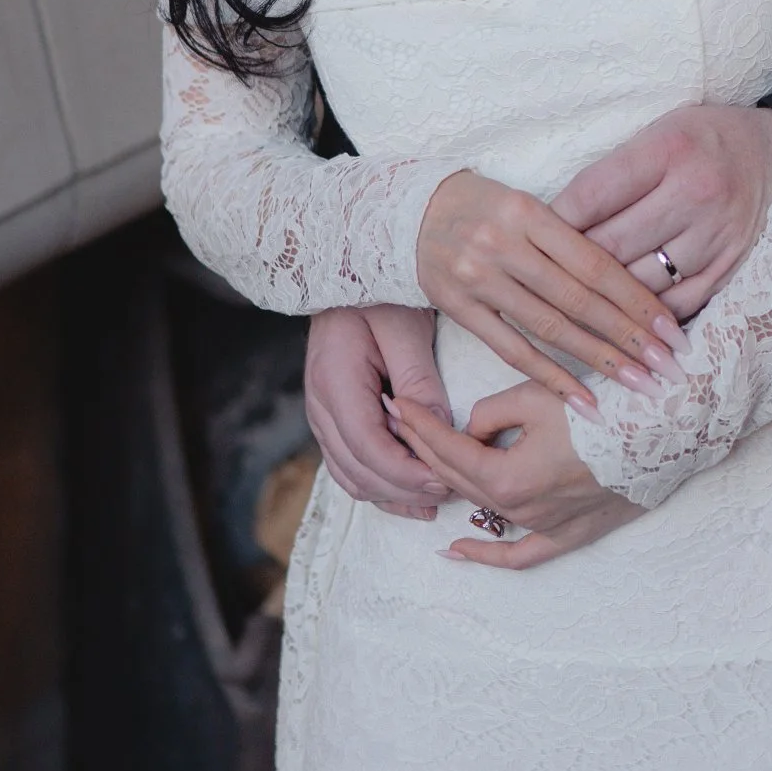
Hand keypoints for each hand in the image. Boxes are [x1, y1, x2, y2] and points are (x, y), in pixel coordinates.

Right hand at [305, 305, 450, 519]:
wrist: (347, 271)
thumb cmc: (379, 292)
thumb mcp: (405, 326)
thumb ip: (419, 379)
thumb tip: (438, 430)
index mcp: (334, 380)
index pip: (366, 446)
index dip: (405, 472)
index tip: (444, 480)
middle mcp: (319, 403)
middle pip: (357, 469)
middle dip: (404, 490)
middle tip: (451, 492)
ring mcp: (321, 413)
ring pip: (350, 475)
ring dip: (392, 494)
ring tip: (436, 499)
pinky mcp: (332, 416)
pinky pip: (349, 464)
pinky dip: (379, 483)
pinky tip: (412, 491)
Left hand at [386, 380, 641, 570]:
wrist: (665, 433)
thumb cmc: (603, 410)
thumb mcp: (537, 395)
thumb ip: (491, 414)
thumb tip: (471, 430)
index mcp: (508, 478)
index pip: (448, 449)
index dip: (419, 424)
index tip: (397, 404)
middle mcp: (521, 511)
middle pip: (457, 478)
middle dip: (424, 446)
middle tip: (401, 419)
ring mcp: (544, 527)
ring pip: (482, 508)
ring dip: (450, 482)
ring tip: (424, 459)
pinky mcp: (569, 534)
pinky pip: (521, 555)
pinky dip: (487, 556)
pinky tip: (456, 551)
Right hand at [415, 170, 686, 412]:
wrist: (411, 213)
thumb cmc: (486, 207)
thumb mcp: (527, 205)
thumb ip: (570, 240)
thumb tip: (633, 285)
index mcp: (529, 212)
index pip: (596, 263)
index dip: (637, 299)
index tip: (672, 329)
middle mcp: (502, 244)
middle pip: (578, 299)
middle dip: (629, 337)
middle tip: (668, 366)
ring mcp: (477, 278)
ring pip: (550, 328)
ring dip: (599, 361)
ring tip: (638, 385)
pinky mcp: (457, 308)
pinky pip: (512, 350)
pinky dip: (552, 377)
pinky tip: (584, 400)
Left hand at [553, 104, 771, 318]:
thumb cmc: (701, 139)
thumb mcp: (657, 132)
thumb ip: (613, 174)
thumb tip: (555, 221)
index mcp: (669, 151)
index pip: (593, 195)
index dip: (554, 222)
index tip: (529, 238)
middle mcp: (695, 194)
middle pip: (612, 246)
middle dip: (569, 267)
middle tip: (540, 279)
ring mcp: (716, 235)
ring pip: (640, 284)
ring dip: (604, 298)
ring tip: (573, 303)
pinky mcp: (731, 266)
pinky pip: (678, 305)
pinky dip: (646, 315)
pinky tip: (622, 319)